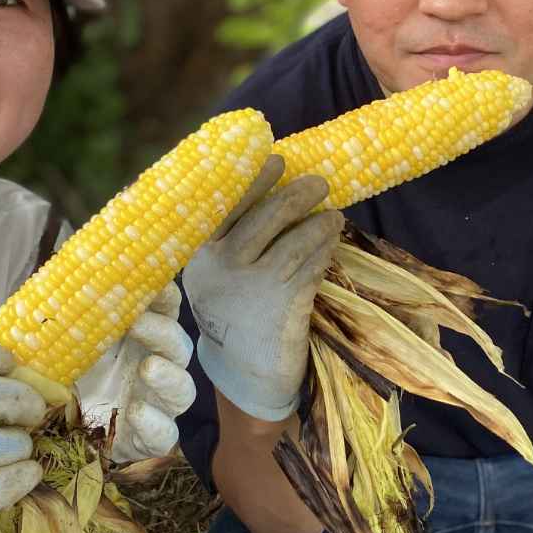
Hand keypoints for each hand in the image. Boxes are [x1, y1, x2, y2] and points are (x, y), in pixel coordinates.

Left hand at [77, 282, 195, 461]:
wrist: (64, 434)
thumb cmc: (69, 377)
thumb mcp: (61, 344)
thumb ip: (62, 319)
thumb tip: (47, 283)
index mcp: (140, 340)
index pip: (164, 312)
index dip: (164, 297)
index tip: (155, 282)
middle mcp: (156, 368)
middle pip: (177, 346)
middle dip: (163, 332)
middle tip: (138, 322)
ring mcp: (157, 406)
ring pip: (183, 390)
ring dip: (170, 376)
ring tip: (149, 368)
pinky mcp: (151, 440)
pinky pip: (166, 435)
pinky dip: (155, 423)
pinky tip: (136, 413)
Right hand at [181, 154, 343, 421]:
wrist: (245, 373)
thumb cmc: (236, 311)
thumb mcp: (219, 275)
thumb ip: (233, 238)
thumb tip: (273, 184)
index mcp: (200, 255)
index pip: (225, 205)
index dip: (253, 179)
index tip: (276, 159)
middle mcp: (220, 268)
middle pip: (264, 216)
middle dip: (295, 195)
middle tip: (318, 183)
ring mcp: (251, 287)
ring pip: (294, 240)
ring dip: (318, 222)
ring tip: (332, 215)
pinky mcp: (283, 305)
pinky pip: (311, 266)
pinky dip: (324, 250)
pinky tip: (330, 243)